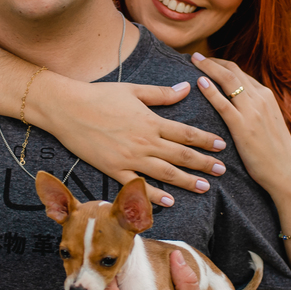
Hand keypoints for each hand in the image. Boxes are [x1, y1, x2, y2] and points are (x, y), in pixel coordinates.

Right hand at [39, 79, 226, 206]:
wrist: (68, 109)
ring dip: (186, 181)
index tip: (220, 146)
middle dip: (203, 163)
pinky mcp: (113, 170)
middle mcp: (144, 142)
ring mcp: (129, 158)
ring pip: (165, 173)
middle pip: (180, 155)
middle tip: (222, 170)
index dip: (205, 140)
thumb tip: (186, 88)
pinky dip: (154, 195)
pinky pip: (137, 186)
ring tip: (204, 187)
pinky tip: (169, 201)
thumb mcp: (133, 90)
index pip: (185, 133)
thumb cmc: (99, 95)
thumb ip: (162, 94)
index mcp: (150, 121)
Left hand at [191, 54, 290, 195]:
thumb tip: (236, 104)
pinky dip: (211, 90)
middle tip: (194, 56)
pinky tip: (199, 82)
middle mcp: (260, 98)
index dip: (221, 64)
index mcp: (266, 95)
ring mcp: (252, 111)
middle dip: (212, 61)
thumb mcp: (267, 122)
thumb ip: (254, 109)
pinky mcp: (243, 127)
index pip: (240, 72)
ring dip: (208, 67)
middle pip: (232, 71)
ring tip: (193, 60)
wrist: (287, 171)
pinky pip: (223, 104)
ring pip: (228, 80)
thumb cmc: (274, 151)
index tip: (206, 61)